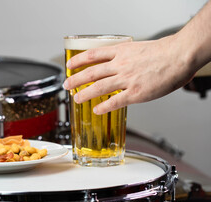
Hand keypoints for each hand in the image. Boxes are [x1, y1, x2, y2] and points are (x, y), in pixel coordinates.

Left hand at [63, 35, 195, 114]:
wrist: (179, 55)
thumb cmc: (164, 52)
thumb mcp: (138, 48)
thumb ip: (125, 57)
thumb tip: (116, 65)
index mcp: (121, 52)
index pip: (92, 55)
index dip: (78, 60)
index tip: (69, 65)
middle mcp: (120, 65)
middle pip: (91, 72)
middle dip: (75, 79)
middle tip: (66, 85)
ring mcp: (126, 79)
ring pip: (98, 87)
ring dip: (84, 94)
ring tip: (76, 98)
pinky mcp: (135, 93)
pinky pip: (115, 102)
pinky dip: (103, 106)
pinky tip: (96, 110)